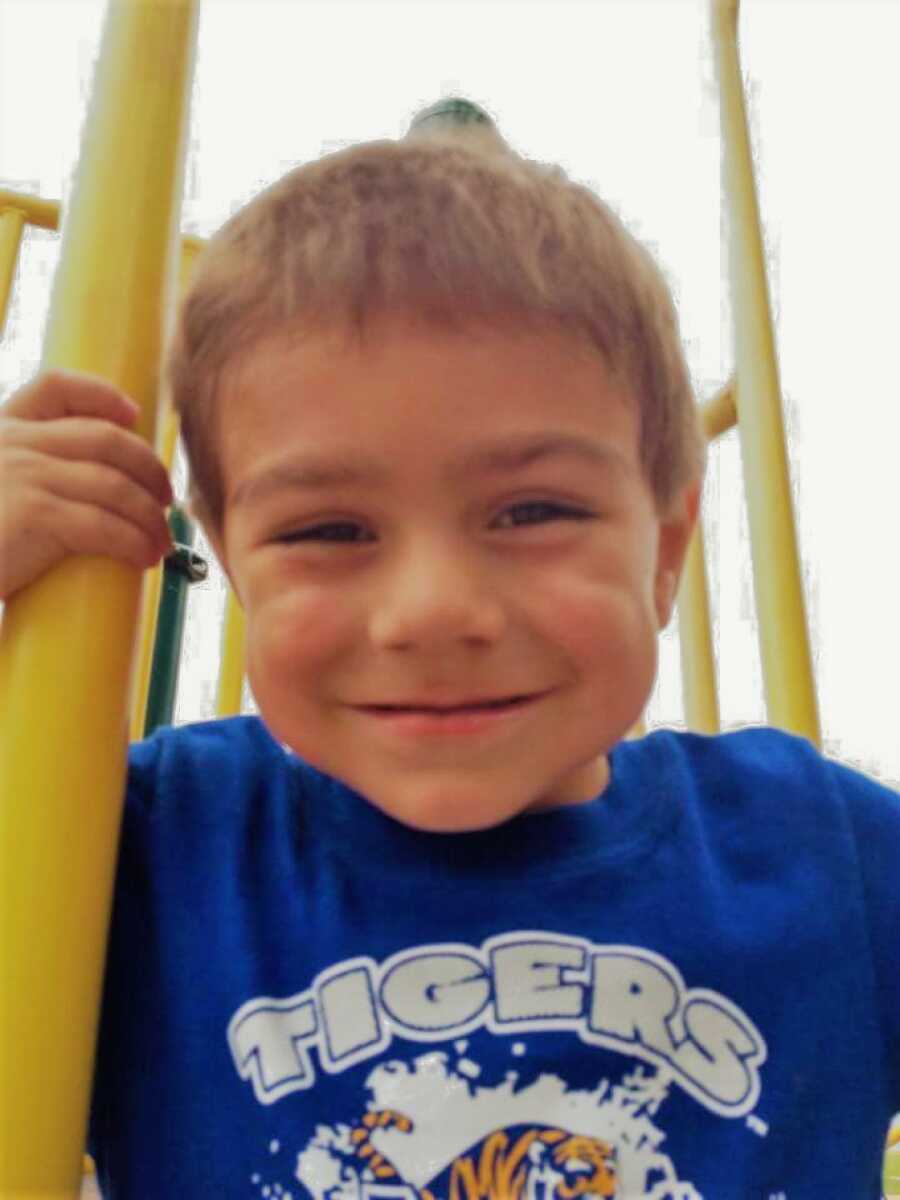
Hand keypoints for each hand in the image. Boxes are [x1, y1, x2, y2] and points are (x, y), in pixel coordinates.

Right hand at [0, 369, 173, 601]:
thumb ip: (24, 474)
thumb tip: (90, 488)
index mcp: (0, 432)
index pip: (54, 387)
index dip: (101, 395)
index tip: (133, 415)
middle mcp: (13, 444)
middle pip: (105, 439)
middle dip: (148, 469)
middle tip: (165, 499)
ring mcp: (25, 475)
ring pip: (115, 486)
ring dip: (150, 517)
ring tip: (161, 542)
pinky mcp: (36, 514)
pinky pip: (106, 526)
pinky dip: (135, 542)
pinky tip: (145, 557)